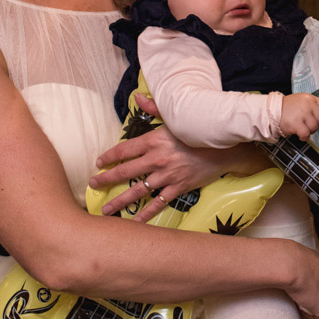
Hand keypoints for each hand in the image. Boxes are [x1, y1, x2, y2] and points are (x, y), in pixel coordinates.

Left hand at [91, 93, 263, 221]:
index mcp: (153, 140)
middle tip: (93, 185)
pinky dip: (145, 214)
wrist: (224, 149)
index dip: (109, 157)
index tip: (98, 163)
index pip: (124, 150)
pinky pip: (157, 203)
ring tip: (106, 210)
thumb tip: (137, 96)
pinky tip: (134, 222)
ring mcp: (167, 176)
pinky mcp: (178, 188)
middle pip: (125, 172)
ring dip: (120, 201)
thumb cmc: (198, 131)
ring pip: (137, 191)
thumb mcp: (175, 116)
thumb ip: (154, 107)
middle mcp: (157, 159)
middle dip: (106, 180)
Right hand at [279, 93, 318, 139]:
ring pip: (314, 127)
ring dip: (310, 131)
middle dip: (317, 125)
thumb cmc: (289, 109)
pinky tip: (300, 135)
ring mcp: (302, 113)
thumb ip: (316, 111)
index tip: (317, 118)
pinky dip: (304, 137)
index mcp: (310, 98)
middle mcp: (307, 104)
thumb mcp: (303, 105)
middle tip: (308, 125)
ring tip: (303, 129)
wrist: (273, 111)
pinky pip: (306, 133)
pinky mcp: (296, 123)